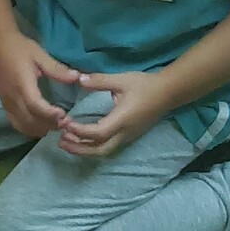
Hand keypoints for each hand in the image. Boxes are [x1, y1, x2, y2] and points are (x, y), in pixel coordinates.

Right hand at [0, 34, 81, 138]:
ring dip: (39, 129)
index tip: (64, 115)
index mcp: (22, 84)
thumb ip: (57, 69)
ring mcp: (6, 102)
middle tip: (65, 122)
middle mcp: (12, 97)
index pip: (36, 106)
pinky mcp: (3, 103)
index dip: (50, 114)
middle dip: (48, 125)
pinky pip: (15, 122)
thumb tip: (77, 77)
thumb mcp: (39, 54)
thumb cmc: (18, 47)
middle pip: (29, 120)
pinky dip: (28, 128)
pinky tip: (39, 125)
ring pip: (22, 125)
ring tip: (54, 124)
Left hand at [56, 69, 172, 159]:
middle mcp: (124, 133)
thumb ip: (99, 81)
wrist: (168, 92)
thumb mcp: (121, 80)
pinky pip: (109, 147)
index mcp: (121, 121)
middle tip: (61, 141)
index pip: (97, 133)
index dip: (78, 131)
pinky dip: (93, 146)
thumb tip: (79, 79)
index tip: (65, 123)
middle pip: (99, 150)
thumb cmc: (145, 85)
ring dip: (85, 149)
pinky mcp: (129, 136)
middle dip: (78, 149)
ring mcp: (128, 137)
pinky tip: (83, 139)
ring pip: (104, 151)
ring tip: (68, 142)